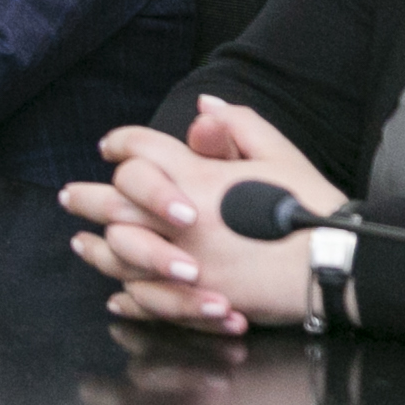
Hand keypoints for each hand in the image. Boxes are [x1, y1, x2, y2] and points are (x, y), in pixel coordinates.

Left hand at [63, 96, 347, 334]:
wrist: (334, 263)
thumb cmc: (310, 208)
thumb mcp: (278, 153)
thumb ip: (237, 124)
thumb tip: (204, 105)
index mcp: (197, 176)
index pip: (139, 149)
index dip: (120, 143)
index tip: (109, 148)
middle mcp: (180, 217)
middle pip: (112, 201)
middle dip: (87, 197)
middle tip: (70, 197)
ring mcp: (183, 261)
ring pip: (119, 252)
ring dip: (95, 246)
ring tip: (81, 243)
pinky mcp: (194, 299)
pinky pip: (145, 297)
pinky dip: (127, 295)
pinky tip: (116, 293)